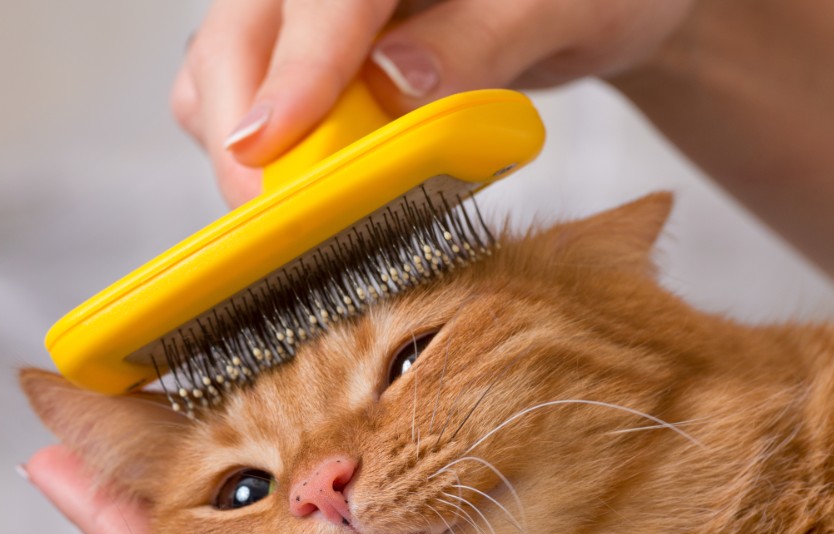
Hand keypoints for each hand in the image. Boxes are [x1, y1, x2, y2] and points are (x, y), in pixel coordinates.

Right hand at [173, 0, 696, 204]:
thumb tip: (394, 81)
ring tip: (291, 205)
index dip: (295, 67)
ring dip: (242, 134)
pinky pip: (255, 86)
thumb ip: (484, 36)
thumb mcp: (565, 9)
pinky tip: (308, 181)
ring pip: (230, 57)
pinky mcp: (318, 46)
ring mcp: (322, 7)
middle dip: (245, 118)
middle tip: (268, 212)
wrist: (602, 2)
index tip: (272, 142)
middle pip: (248, 25)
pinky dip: (264, 141)